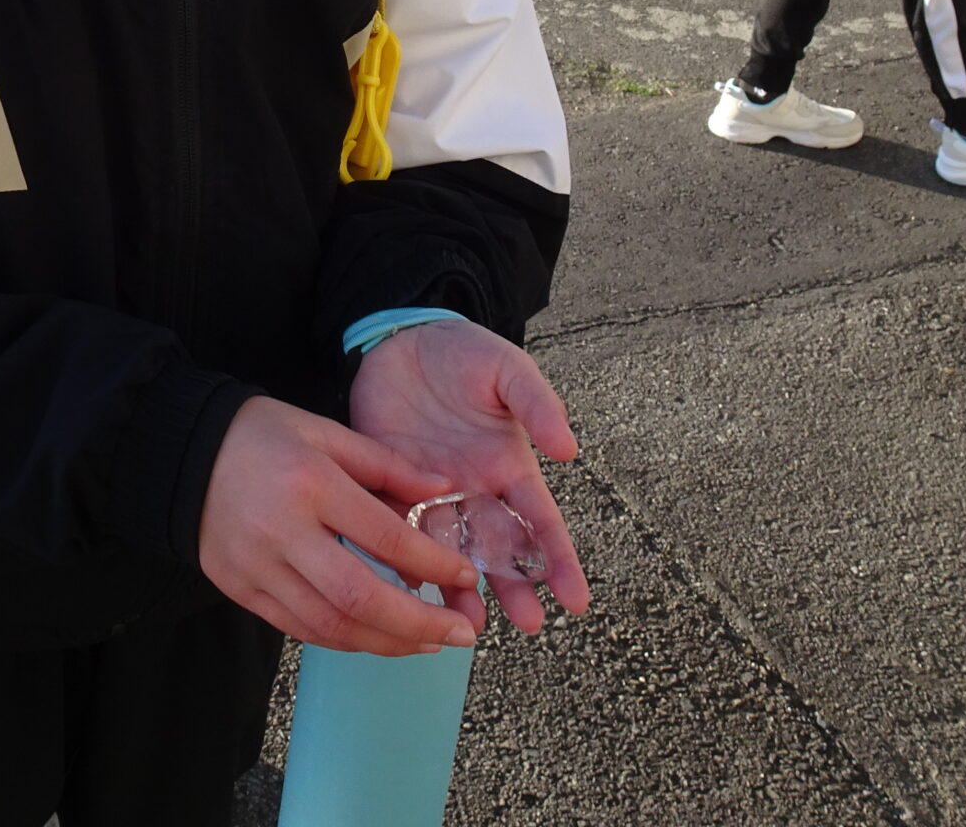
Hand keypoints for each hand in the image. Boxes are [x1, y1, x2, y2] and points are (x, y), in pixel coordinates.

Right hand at [199, 397, 481, 655]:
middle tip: (461, 636)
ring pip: (331, 626)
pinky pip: (300, 629)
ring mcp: (257, 568)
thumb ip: (386, 464)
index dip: (433, 564)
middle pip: (360, 599)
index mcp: (311, 483)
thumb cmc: (259, 434)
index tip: (466, 576)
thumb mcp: (324, 431)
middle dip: (419, 625)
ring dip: (387, 642)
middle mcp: (283, 532)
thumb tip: (444, 488)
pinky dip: (345, 640)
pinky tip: (376, 636)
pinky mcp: (240, 590)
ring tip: (427, 643)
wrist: (179, 453)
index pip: (385, 538)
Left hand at [348, 321, 590, 635]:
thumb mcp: (507, 370)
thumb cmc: (464, 354)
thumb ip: (536, 404)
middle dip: (516, 588)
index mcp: (510, 469)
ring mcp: (433, 494)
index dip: (559, 559)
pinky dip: (403, 561)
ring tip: (468, 625)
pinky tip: (407, 587)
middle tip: (528, 624)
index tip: (576, 600)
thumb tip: (568, 449)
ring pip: (451, 552)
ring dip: (461, 589)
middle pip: (500, 550)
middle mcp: (475, 491)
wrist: (402, 340)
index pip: (541, 522)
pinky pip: (399, 531)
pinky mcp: (390, 486)